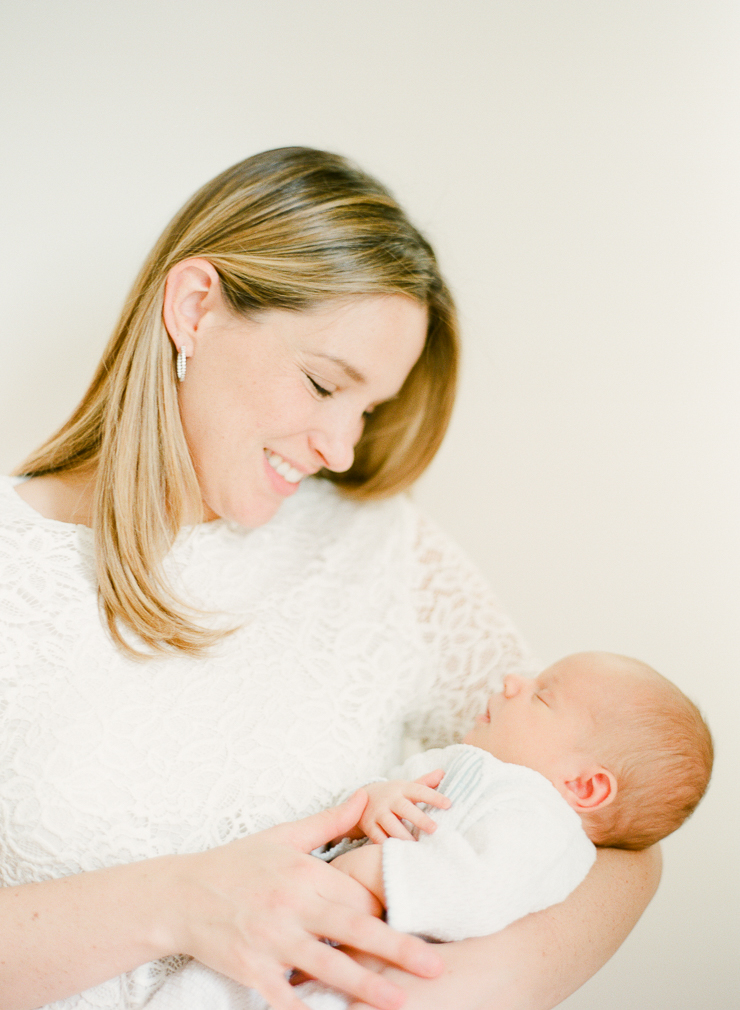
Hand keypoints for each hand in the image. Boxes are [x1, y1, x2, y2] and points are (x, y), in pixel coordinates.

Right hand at [162, 791, 443, 1009]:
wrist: (178, 894)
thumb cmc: (235, 863)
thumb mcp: (283, 836)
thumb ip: (329, 822)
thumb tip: (366, 798)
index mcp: (303, 872)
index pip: (356, 892)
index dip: (386, 908)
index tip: (413, 919)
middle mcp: (291, 905)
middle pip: (353, 927)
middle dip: (396, 947)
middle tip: (435, 964)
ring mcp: (271, 939)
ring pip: (327, 965)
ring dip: (365, 986)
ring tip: (401, 1001)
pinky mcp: (251, 969)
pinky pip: (284, 995)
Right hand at [359, 772, 450, 842]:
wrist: (361, 798)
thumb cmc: (393, 795)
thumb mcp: (406, 786)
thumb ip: (425, 782)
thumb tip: (443, 772)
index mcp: (402, 788)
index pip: (419, 791)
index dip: (434, 797)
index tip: (448, 804)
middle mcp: (390, 799)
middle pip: (405, 809)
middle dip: (420, 819)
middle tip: (434, 829)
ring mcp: (378, 812)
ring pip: (391, 825)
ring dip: (404, 836)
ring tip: (417, 846)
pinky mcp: (368, 825)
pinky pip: (378, 837)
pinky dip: (387, 845)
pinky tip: (399, 852)